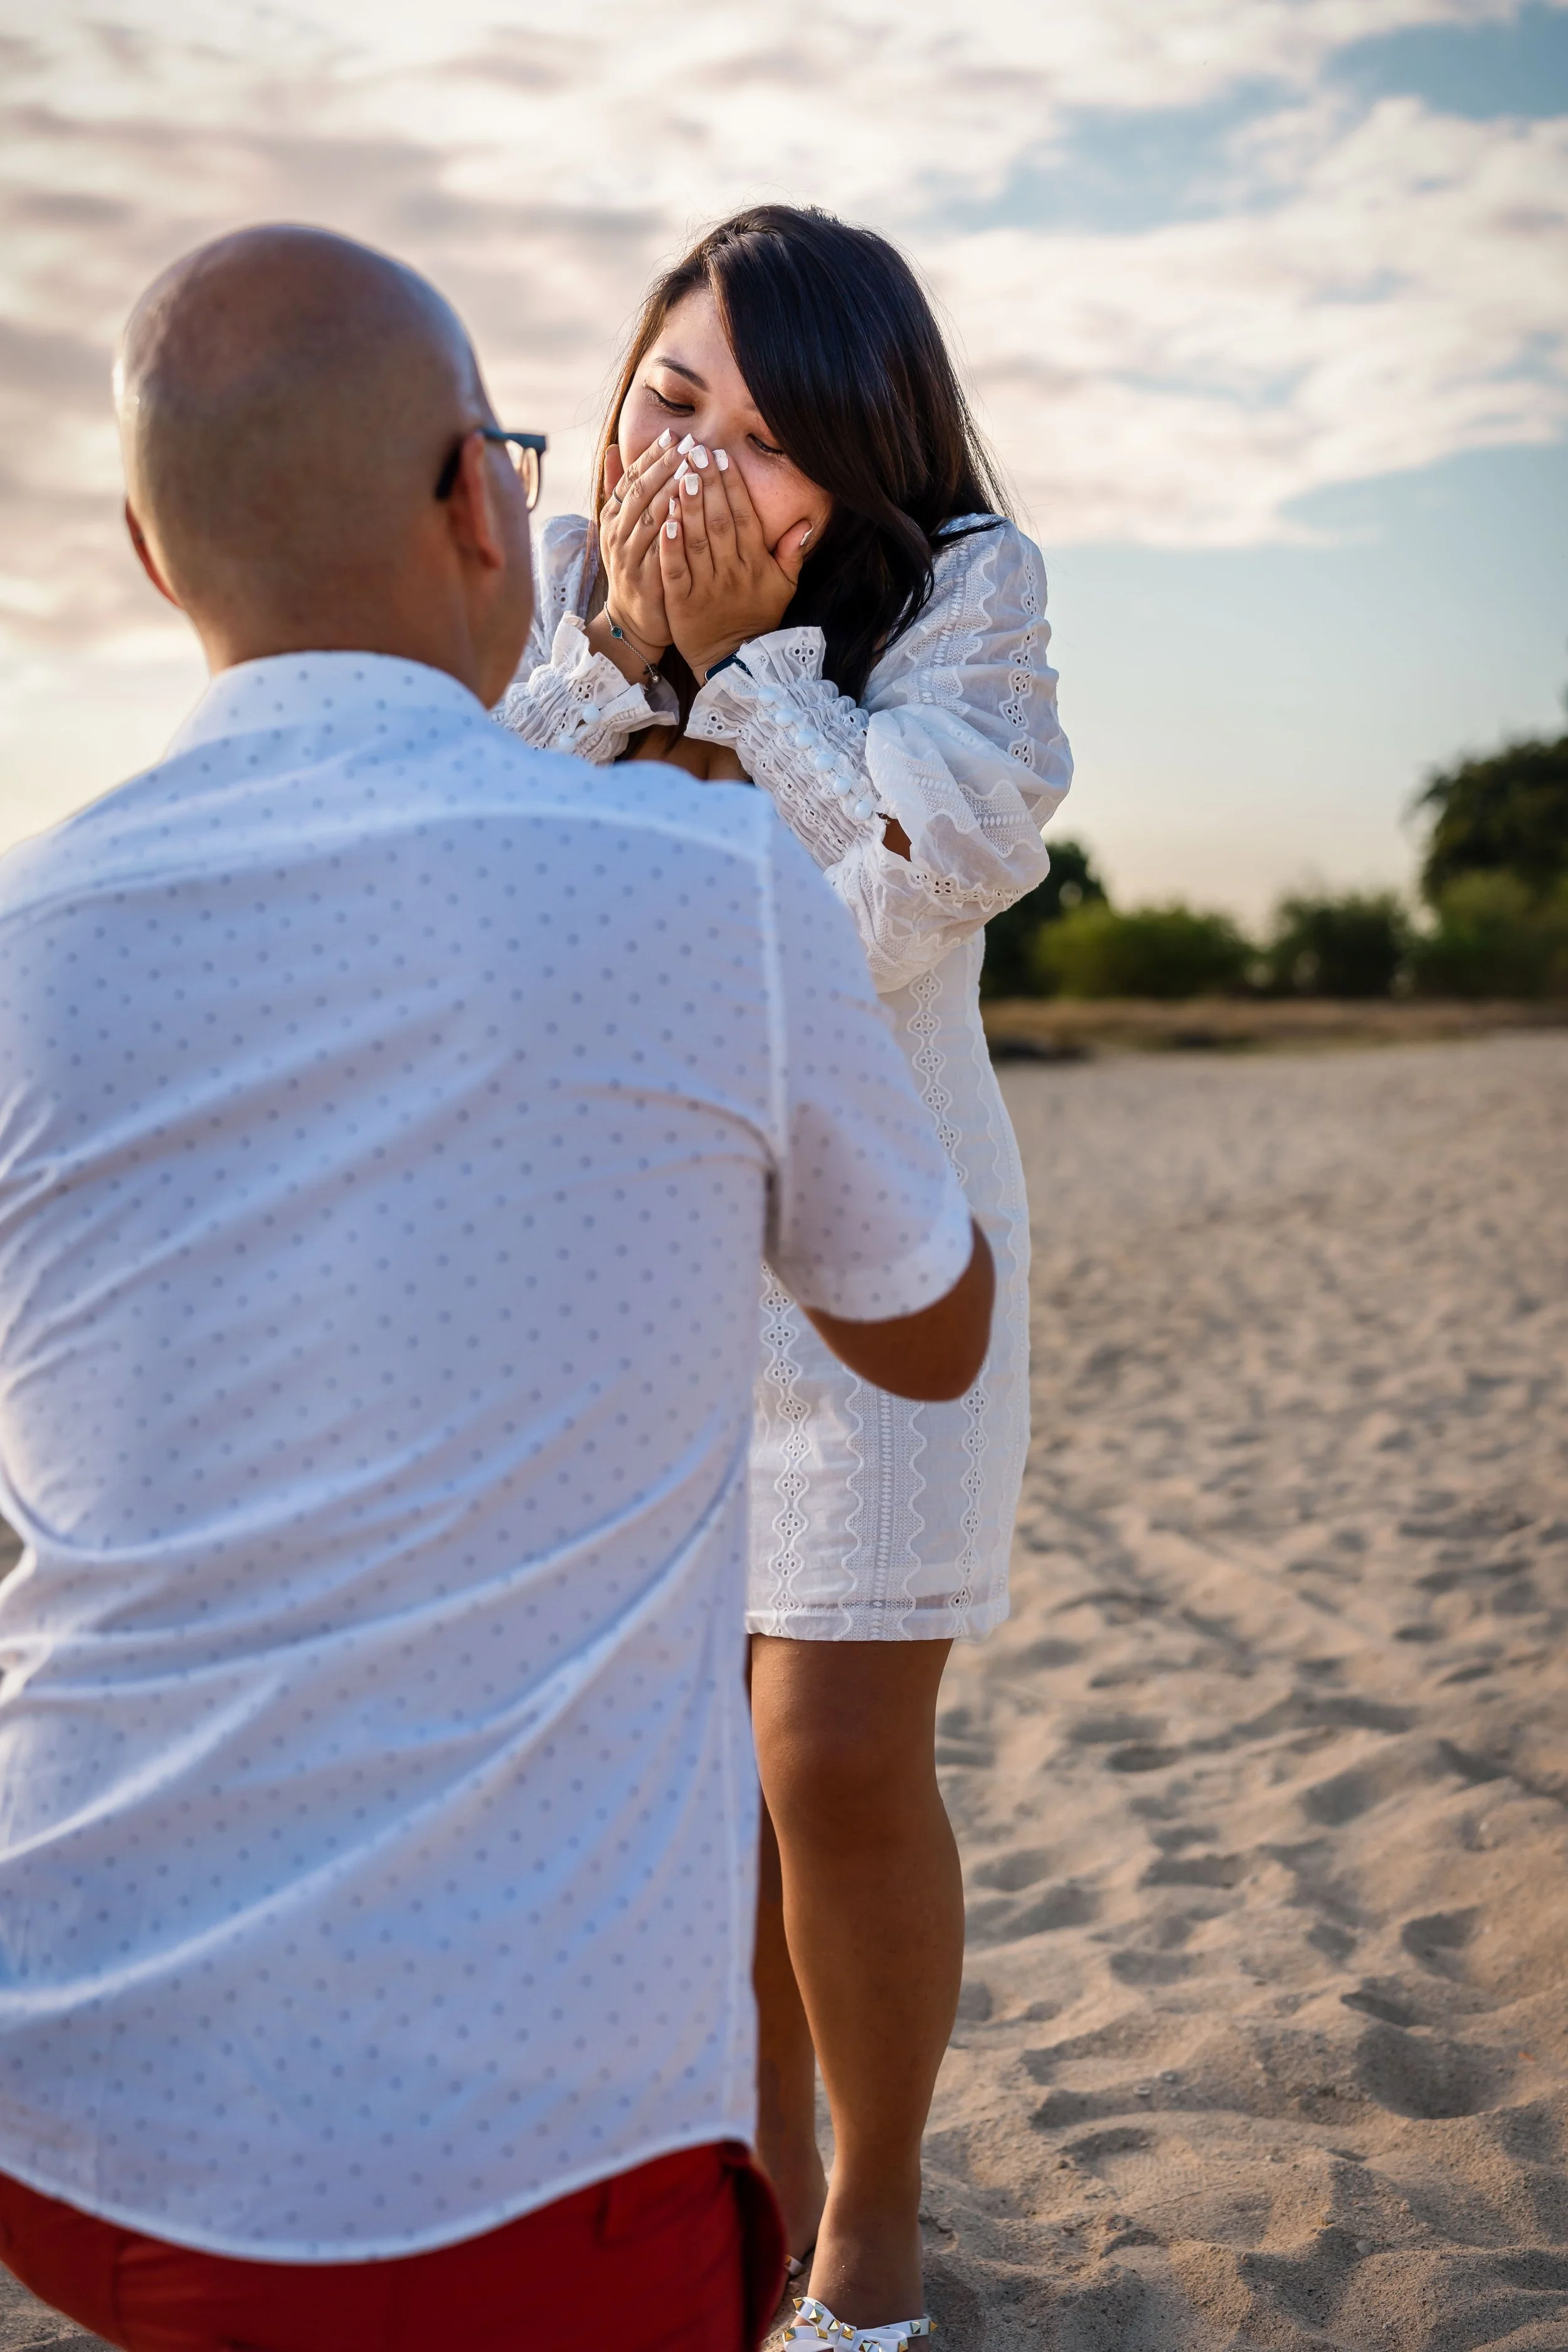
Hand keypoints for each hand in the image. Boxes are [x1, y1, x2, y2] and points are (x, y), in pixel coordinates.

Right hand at [599, 433, 684, 657]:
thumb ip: (622, 490)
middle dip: (665, 465)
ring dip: (671, 489)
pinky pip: (661, 547)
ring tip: (693, 466)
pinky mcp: (646, 578)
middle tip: (688, 443)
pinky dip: (673, 527)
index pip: (631, 477)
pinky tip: (689, 509)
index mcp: (612, 517)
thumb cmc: (637, 566)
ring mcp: (630, 556)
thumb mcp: (623, 528)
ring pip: (651, 515)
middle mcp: (617, 533)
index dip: (651, 455)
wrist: (635, 621)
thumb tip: (613, 448)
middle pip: (641, 491)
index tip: (673, 434)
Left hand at [657, 446, 813, 677]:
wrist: (733, 662)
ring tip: (680, 473)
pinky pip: (675, 569)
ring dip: (689, 506)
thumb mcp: (784, 589)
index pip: (743, 517)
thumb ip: (792, 555)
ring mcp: (705, 587)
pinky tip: (665, 519)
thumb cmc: (758, 619)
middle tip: (696, 451)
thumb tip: (805, 524)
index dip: (733, 486)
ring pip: (697, 540)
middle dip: (708, 485)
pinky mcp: (681, 602)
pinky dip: (671, 545)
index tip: (721, 457)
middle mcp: (731, 573)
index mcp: (754, 565)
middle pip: (719, 521)